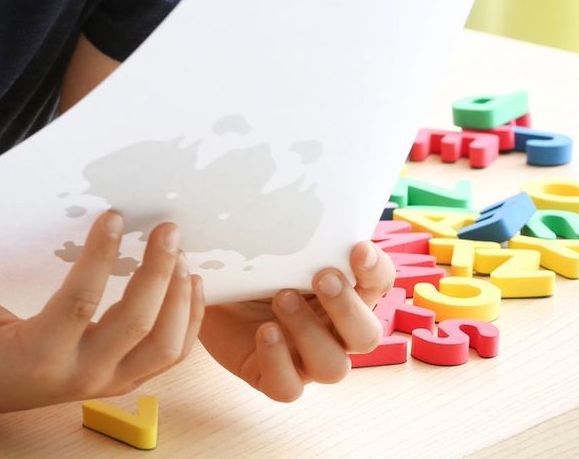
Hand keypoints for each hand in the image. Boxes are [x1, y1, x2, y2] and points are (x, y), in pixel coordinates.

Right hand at [0, 210, 202, 412]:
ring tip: (181, 254)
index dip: (99, 260)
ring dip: (179, 300)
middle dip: (157, 273)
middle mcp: (82, 374)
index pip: (80, 304)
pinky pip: (170, 356)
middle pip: (136, 325)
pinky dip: (187, 321)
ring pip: (165, 347)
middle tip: (167, 228)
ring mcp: (107, 381)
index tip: (114, 217)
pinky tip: (190, 284)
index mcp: (40, 356)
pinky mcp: (122, 379)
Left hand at [198, 240, 393, 400]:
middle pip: (367, 335)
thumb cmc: (244, 259)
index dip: (376, 270)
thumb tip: (297, 191)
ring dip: (310, 332)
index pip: (378, 284)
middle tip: (322, 276)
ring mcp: (305, 359)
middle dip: (347, 306)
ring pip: (333, 366)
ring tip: (281, 298)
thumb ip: (291, 224)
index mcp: (344, 293)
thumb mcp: (267, 238)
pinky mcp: (272, 377)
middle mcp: (333, 331)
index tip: (357, 247)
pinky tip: (265, 332)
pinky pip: (288, 388)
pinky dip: (279, 361)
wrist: (200, 284)